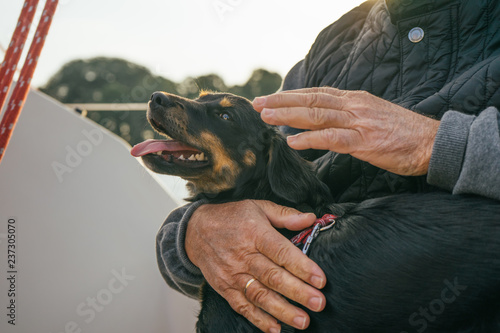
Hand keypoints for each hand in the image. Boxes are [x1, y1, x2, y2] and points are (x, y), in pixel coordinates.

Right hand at [185, 200, 326, 332]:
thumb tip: (311, 219)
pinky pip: (242, 306)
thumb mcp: (258, 207)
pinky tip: (275, 328)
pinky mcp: (224, 287)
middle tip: (318, 303)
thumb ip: (286, 215)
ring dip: (282, 310)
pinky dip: (258, 319)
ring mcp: (232, 274)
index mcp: (254, 232)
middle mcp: (243, 255)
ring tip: (302, 320)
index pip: (280, 251)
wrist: (195, 230)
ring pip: (259, 295)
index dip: (301, 266)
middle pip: (272, 276)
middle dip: (297, 292)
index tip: (320, 279)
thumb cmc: (231, 218)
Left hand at [253, 87, 439, 175]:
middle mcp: (354, 106)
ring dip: (288, 115)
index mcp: (354, 100)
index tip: (271, 99)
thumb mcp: (372, 117)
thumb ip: (348, 118)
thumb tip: (324, 124)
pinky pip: (332, 138)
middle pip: (310, 100)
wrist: (432, 143)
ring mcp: (359, 122)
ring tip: (266, 117)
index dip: (291, 96)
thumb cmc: (402, 133)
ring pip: (316, 114)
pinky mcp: (365, 142)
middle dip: (281, 102)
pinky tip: (292, 142)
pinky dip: (310, 139)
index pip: (316, 94)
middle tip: (258, 104)